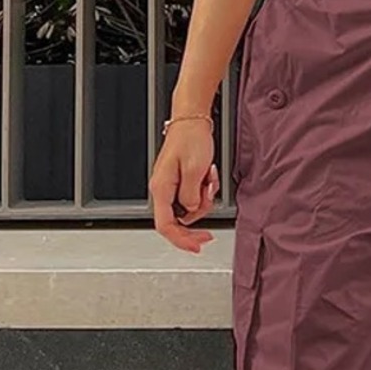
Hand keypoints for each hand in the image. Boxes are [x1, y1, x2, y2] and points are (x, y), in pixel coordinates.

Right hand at [150, 119, 218, 252]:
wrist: (191, 122)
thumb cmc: (190, 139)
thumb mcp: (194, 169)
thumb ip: (191, 195)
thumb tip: (191, 210)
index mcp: (161, 188)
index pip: (165, 225)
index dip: (180, 240)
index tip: (196, 247)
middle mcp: (163, 190)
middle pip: (176, 223)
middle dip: (195, 226)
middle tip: (209, 233)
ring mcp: (171, 188)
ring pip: (188, 211)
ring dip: (203, 202)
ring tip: (208, 181)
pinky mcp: (180, 184)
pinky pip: (193, 199)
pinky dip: (204, 193)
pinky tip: (208, 179)